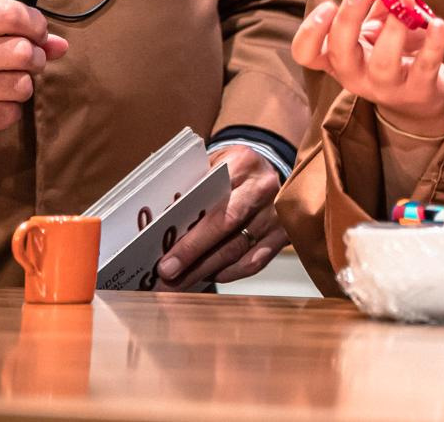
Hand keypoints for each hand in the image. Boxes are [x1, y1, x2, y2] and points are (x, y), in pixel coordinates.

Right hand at [0, 1, 67, 158]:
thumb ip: (5, 33)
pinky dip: (8, 112)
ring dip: (21, 88)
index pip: (11, 14)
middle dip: (35, 59)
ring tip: (3, 87)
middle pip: (23, 51)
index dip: (36, 24)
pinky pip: (9, 114)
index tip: (38, 35)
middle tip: (24, 65)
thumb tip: (60, 44)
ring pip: (21, 85)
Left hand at [157, 145, 285, 289]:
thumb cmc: (232, 170)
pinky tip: (209, 274)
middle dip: (193, 253)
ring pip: (237, 249)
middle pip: (226, 225)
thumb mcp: (213, 163)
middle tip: (167, 273)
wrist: (270, 167)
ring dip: (205, 269)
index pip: (213, 198)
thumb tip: (160, 223)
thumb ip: (192, 186)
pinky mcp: (283, 234)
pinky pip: (255, 262)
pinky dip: (229, 272)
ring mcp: (276, 213)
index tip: (165, 252)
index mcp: (243, 162)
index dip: (190, 229)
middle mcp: (263, 187)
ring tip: (179, 282)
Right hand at [291, 0, 443, 138]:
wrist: (420, 94)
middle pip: (340, 52)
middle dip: (349, 18)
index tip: (328, 5)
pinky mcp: (418, 89)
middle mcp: (356, 74)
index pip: (307, 53)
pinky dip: (433, 43)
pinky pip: (424, 67)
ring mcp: (386, 86)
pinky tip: (438, 23)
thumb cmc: (393, 53)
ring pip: (383, 62)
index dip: (310, 31)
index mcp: (338, 57)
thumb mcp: (381, 21)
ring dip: (394, 27)